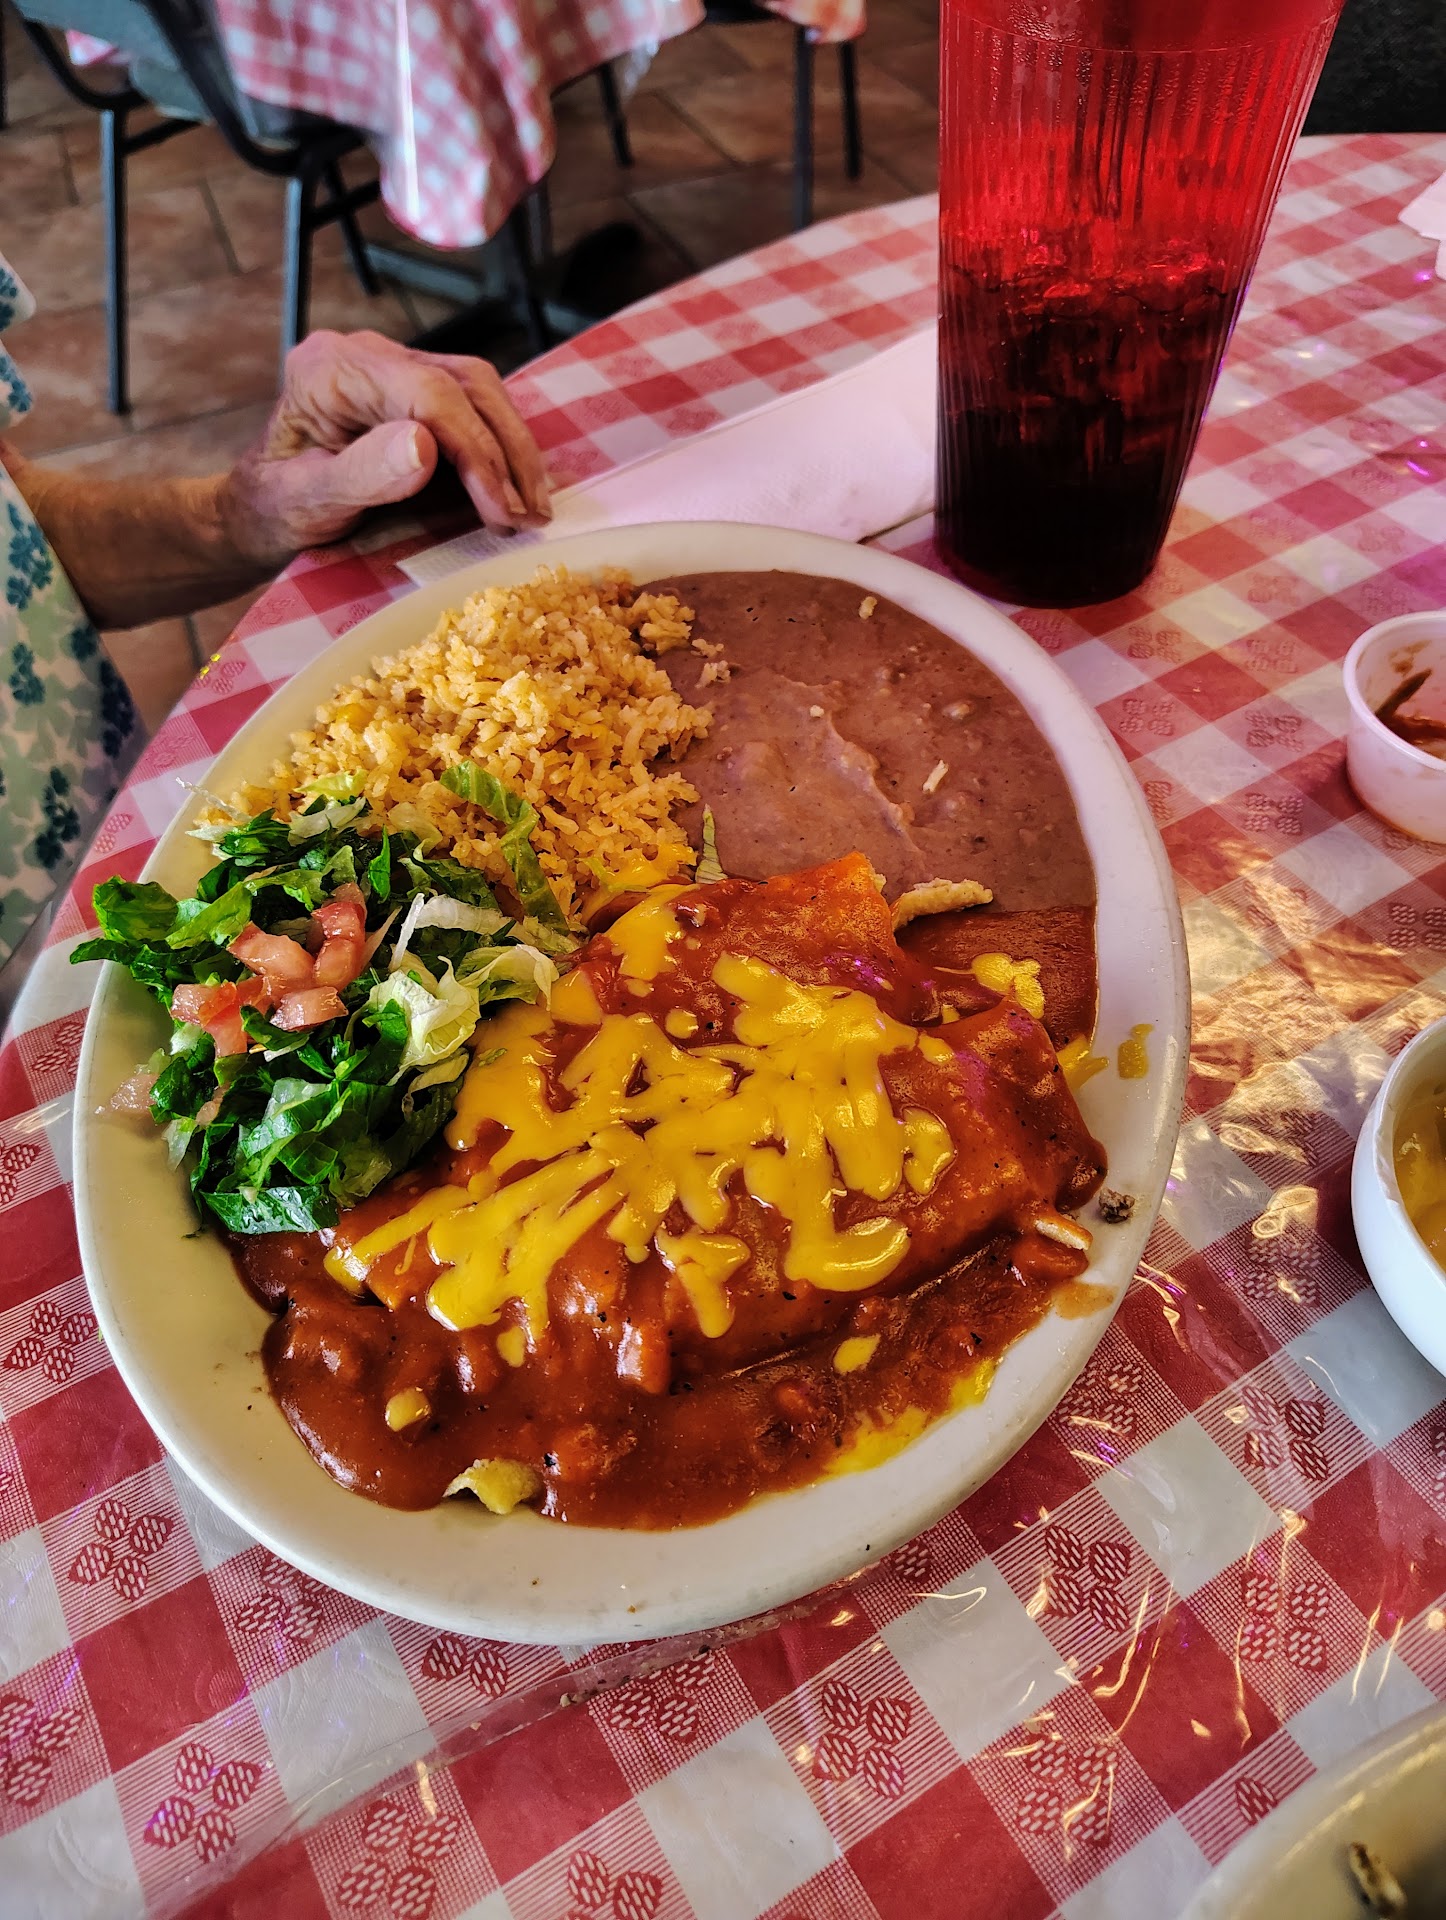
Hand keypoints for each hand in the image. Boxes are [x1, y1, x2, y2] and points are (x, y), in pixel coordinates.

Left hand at [221, 329, 550, 564]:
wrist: (264, 509)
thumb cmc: (277, 508)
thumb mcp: (307, 499)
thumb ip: (362, 472)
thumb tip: (426, 445)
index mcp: (332, 368)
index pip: (428, 393)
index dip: (475, 450)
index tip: (500, 509)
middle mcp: (368, 355)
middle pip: (464, 384)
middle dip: (506, 451)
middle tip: (530, 515)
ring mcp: (396, 368)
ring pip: (480, 390)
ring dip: (514, 449)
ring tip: (532, 509)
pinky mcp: (418, 389)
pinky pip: (475, 405)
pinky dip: (502, 447)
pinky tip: (516, 490)